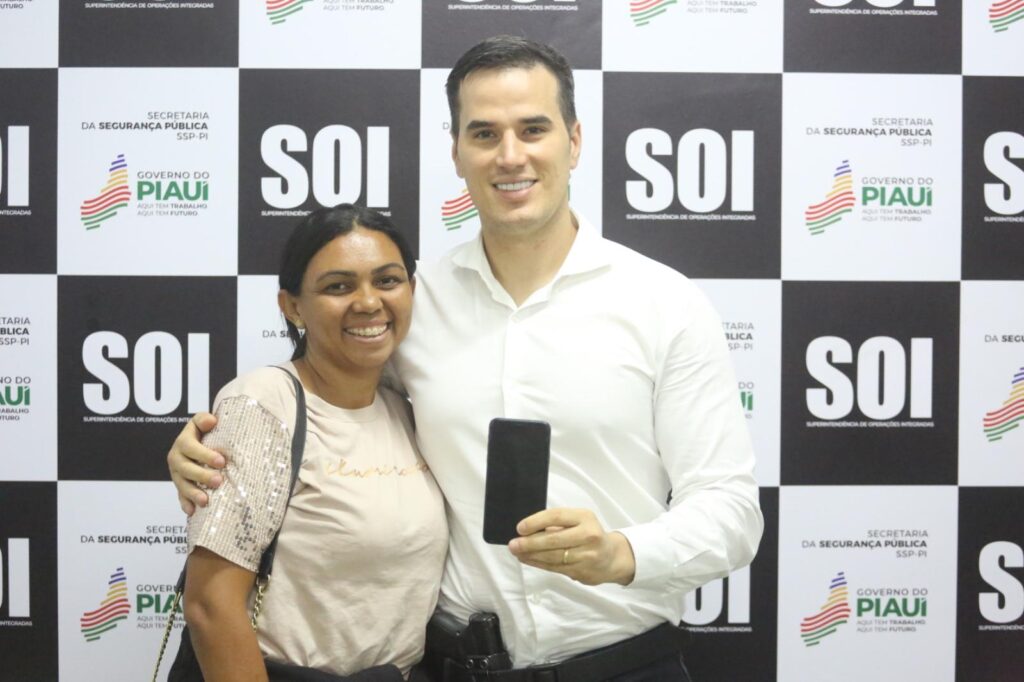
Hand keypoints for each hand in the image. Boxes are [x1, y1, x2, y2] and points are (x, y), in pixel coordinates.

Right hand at [168, 413, 223, 514]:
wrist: (196, 443)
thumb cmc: (204, 432)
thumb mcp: (202, 422)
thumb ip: (204, 420)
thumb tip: (212, 421)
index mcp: (183, 441)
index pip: (190, 447)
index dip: (204, 454)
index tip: (221, 461)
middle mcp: (176, 458)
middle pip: (186, 468)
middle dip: (202, 476)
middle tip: (219, 481)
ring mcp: (177, 474)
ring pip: (182, 485)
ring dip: (193, 493)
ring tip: (206, 501)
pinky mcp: (180, 486)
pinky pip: (180, 497)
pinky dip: (186, 504)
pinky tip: (192, 512)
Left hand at [508, 508, 635, 585]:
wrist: (613, 558)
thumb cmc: (589, 534)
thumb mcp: (579, 521)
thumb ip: (558, 524)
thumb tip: (527, 530)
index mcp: (585, 518)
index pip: (557, 517)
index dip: (536, 522)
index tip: (520, 528)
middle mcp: (588, 535)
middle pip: (554, 540)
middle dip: (530, 543)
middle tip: (513, 544)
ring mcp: (586, 556)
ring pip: (553, 556)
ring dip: (531, 555)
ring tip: (517, 552)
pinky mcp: (582, 571)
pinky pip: (555, 568)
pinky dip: (539, 564)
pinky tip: (528, 560)